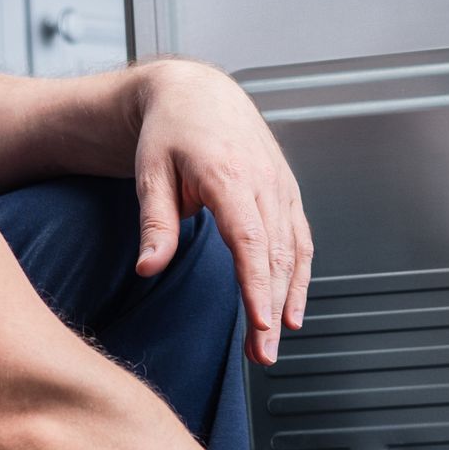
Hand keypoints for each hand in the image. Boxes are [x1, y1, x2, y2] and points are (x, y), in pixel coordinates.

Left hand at [130, 59, 313, 365]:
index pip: (251, 241)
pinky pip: (301, 239)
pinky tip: (292, 308)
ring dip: (289, 299)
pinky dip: (300, 276)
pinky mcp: (287, 192)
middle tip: (262, 356)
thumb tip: (147, 268)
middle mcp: (264, 181)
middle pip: (276, 256)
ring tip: (275, 342)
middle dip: (272, 309)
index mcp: (230, 175)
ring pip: (294, 251)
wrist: (198, 93)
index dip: (259, 286)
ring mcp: (281, 187)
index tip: (262, 325)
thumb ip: (155, 223)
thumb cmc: (170, 131)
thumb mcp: (150, 172)